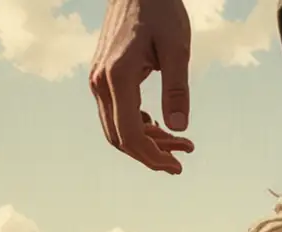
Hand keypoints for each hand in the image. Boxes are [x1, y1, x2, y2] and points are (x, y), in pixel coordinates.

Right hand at [91, 0, 196, 172]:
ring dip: (147, 142)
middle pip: (120, 138)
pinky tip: (159, 126)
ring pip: (117, 128)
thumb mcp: (177, 49)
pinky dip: (137, 126)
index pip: (130, 134)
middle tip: (183, 157)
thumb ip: (177, 89)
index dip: (153, 157)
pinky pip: (115, 114)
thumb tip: (179, 128)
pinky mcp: (103, 77)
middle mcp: (101, 83)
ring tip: (180, 143)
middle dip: (151, 155)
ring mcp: (98, 80)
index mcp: (118, 77)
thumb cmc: (160, 11)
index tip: (177, 166)